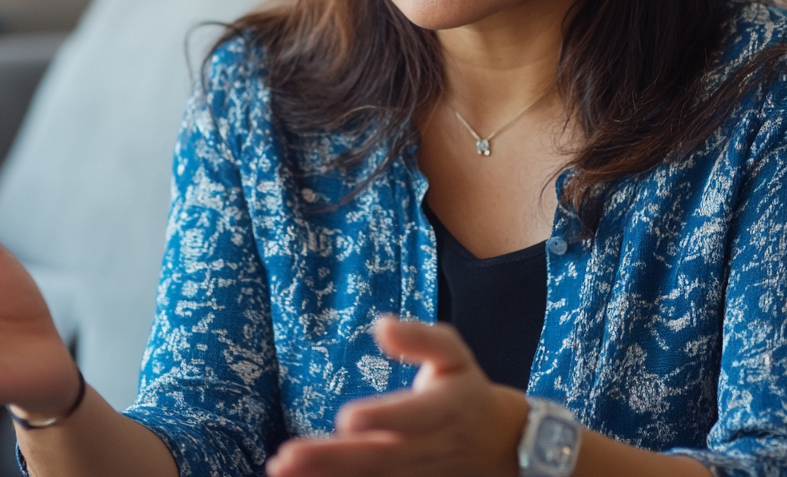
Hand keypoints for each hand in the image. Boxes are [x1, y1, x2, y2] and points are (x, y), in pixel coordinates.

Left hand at [266, 316, 528, 476]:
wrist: (505, 446)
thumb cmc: (466, 390)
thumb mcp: (454, 354)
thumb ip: (420, 338)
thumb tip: (381, 324)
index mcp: (444, 408)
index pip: (414, 416)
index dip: (384, 418)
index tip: (347, 417)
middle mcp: (429, 448)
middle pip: (379, 458)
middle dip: (331, 459)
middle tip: (287, 457)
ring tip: (281, 470)